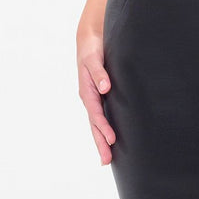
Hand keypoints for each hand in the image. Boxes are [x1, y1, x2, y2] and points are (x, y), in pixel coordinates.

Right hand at [78, 28, 115, 164]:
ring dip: (101, 139)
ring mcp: (94, 97)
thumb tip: (105, 87)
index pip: (96, 114)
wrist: (90, 38)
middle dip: (100, 142)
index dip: (103, 128)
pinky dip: (103, 128)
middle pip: (95, 124)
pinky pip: (101, 115)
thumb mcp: (93, 58)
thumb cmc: (92, 48)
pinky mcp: (100, 95)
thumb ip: (99, 72)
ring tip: (107, 157)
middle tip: (106, 160)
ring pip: (97, 122)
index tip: (111, 140)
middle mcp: (90, 97)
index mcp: (87, 91)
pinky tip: (109, 138)